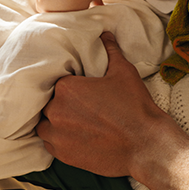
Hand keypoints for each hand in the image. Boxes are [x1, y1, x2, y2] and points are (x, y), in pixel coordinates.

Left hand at [37, 32, 165, 176]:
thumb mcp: (123, 71)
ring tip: (74, 119)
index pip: (55, 80)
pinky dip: (58, 138)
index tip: (78, 86)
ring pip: (44, 124)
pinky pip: (49, 144)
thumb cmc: (134, 106)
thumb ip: (110, 50)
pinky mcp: (63, 155)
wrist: (144, 144)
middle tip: (79, 103)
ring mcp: (57, 136)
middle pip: (47, 102)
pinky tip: (74, 134)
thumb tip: (105, 34)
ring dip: (54, 120)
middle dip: (60, 101)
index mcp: (66, 88)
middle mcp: (56, 111)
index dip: (66, 82)